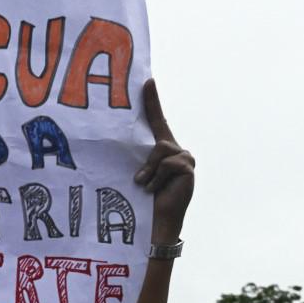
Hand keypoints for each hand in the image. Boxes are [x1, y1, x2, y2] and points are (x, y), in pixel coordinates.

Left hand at [135, 79, 194, 242]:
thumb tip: (116, 140)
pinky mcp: (187, 167)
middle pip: (158, 138)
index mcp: (161, 147)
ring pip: (161, 149)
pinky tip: (154, 190)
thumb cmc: (141, 198)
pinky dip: (156, 177)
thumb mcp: (136, 172)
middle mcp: (175, 149)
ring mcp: (184, 157)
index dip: (152, 101)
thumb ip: (135, 156)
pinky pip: (167, 163)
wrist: (155, 221)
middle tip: (139, 180)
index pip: (156, 119)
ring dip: (149, 171)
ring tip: (145, 187)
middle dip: (147, 160)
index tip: (147, 81)